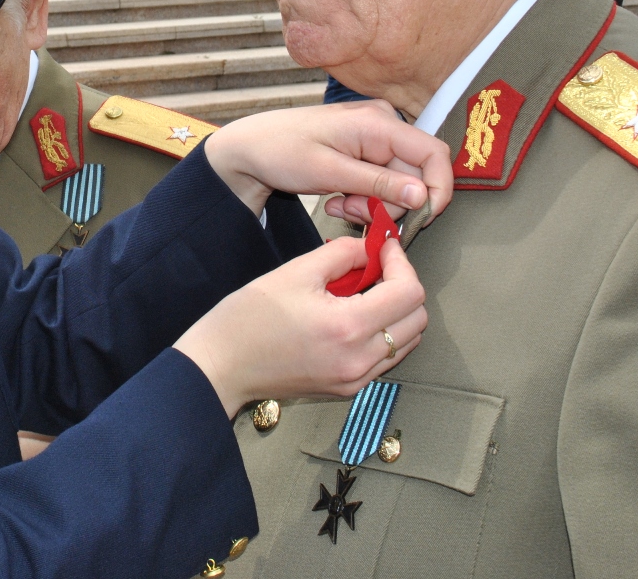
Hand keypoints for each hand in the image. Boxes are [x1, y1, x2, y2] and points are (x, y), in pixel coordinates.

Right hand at [175, 235, 426, 415]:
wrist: (221, 366)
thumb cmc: (247, 320)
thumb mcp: (294, 272)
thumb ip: (341, 254)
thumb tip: (370, 248)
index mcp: (348, 328)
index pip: (409, 292)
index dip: (401, 262)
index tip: (384, 247)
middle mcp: (360, 360)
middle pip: (417, 319)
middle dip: (403, 286)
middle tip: (376, 267)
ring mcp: (355, 379)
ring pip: (405, 341)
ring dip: (395, 312)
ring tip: (362, 293)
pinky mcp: (347, 389)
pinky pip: (384, 358)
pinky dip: (381, 333)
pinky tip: (351, 317)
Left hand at [203, 100, 452, 218]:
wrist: (252, 148)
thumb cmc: (281, 151)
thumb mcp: (329, 172)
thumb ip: (378, 183)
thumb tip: (422, 195)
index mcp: (378, 122)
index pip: (434, 153)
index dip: (437, 189)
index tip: (421, 218)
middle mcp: (383, 124)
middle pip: (415, 174)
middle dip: (391, 203)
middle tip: (355, 213)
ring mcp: (375, 137)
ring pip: (399, 183)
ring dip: (374, 204)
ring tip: (341, 206)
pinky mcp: (366, 150)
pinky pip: (382, 181)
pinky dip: (365, 198)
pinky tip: (339, 199)